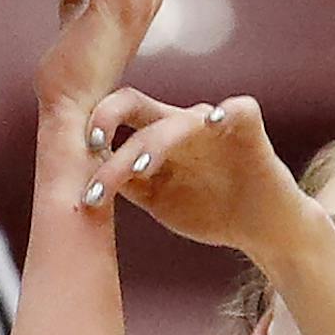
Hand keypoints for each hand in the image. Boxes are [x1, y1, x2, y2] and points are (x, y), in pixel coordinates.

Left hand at [81, 90, 306, 259]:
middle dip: (107, 121)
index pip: (114, 119)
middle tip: (91, 146)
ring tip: (139, 169)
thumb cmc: (208, 210)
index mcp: (154, 137)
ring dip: (154, 143)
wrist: (263, 230)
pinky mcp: (249, 131)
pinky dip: (226, 112)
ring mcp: (213, 126)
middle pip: (134, 104)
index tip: (71, 160)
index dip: (90, 132)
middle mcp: (179, 124)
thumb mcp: (156, 200)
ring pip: (177, 120)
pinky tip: (212, 121)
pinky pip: (240, 109)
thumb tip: (76, 181)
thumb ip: (124, 185)